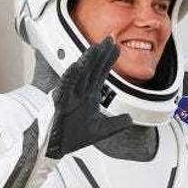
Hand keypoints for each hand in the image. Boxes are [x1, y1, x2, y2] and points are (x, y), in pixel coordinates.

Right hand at [46, 37, 134, 158]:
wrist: (56, 148)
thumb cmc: (73, 136)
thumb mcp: (101, 130)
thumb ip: (116, 124)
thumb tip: (131, 119)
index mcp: (88, 96)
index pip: (100, 74)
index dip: (108, 61)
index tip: (116, 48)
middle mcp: (79, 92)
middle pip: (91, 69)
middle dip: (100, 55)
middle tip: (109, 39)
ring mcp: (70, 96)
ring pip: (79, 75)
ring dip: (88, 61)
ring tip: (96, 48)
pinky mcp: (60, 103)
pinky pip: (65, 87)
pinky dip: (70, 77)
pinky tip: (75, 66)